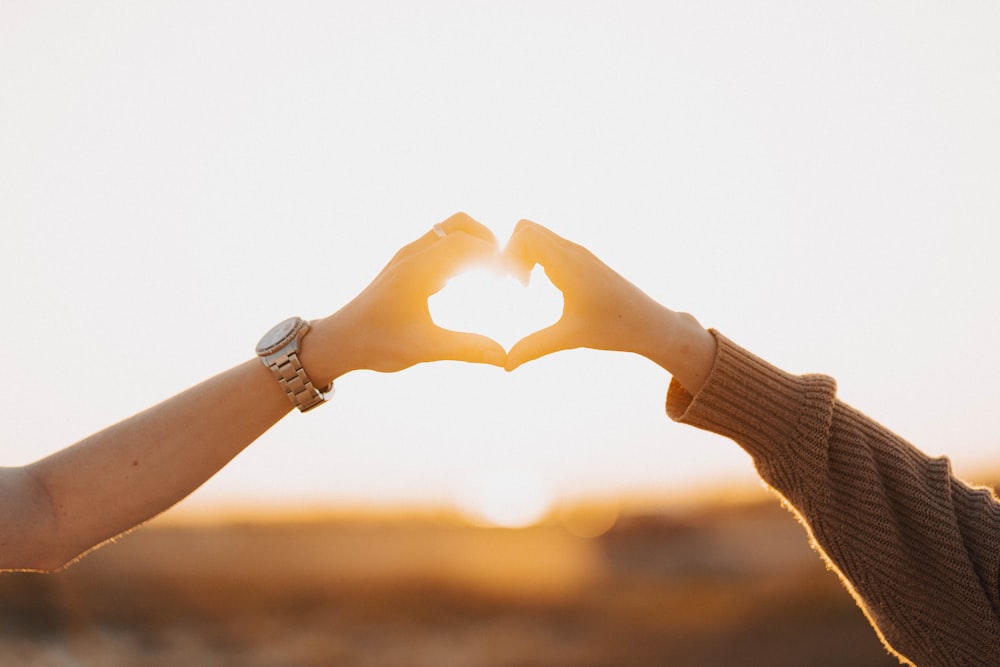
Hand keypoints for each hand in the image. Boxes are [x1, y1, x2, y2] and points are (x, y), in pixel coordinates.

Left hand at [305, 213, 506, 380]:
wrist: (340, 340)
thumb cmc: (376, 344)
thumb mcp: (424, 350)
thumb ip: (466, 349)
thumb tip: (504, 358)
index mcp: (417, 269)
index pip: (466, 244)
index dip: (496, 258)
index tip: (515, 281)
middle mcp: (412, 254)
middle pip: (461, 224)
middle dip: (490, 242)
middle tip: (507, 273)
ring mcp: (409, 256)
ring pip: (451, 230)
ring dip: (476, 244)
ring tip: (494, 276)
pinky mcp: (408, 264)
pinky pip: (442, 244)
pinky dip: (464, 253)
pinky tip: (474, 282)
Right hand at [502, 220, 715, 392]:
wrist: (650, 323)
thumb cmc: (616, 329)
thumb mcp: (571, 338)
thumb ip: (535, 347)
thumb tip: (505, 366)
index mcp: (570, 264)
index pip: (526, 233)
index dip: (509, 256)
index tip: (517, 286)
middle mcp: (573, 251)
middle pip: (526, 227)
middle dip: (511, 252)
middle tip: (515, 284)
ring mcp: (577, 253)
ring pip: (536, 234)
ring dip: (522, 255)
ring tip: (524, 286)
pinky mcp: (581, 259)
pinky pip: (548, 244)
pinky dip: (534, 258)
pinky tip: (538, 286)